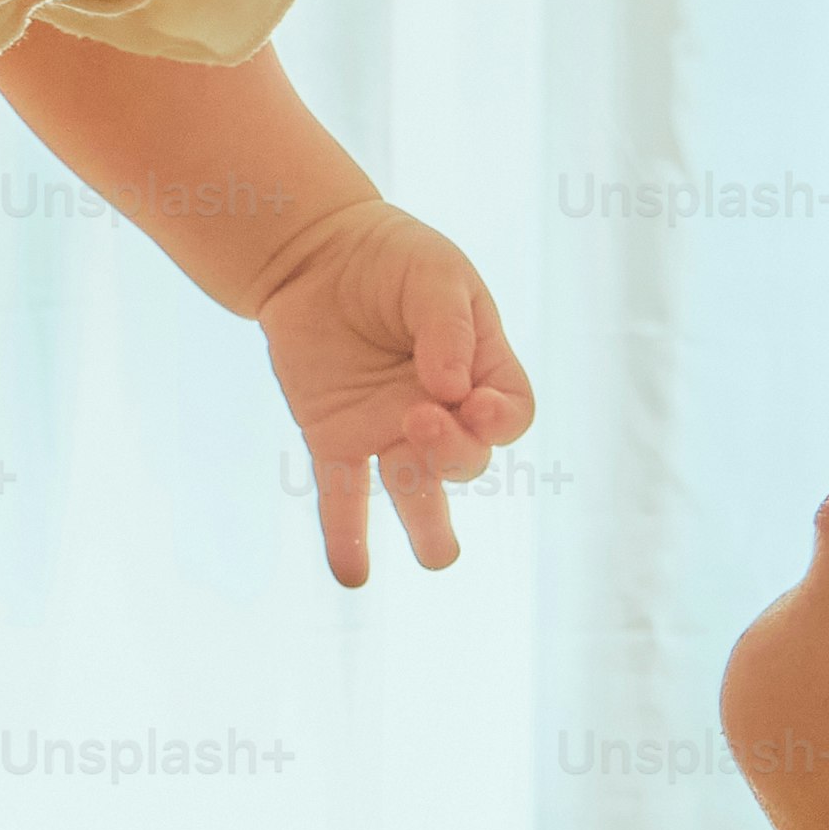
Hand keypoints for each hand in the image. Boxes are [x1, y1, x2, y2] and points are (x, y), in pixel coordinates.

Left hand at [253, 196, 531, 585]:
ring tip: (438, 556)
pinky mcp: (336, 440)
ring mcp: (389, 433)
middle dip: (450, 451)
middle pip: (468, 460)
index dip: (501, 423)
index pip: (512, 418)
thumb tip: (447, 390)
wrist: (317, 253)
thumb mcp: (435, 274)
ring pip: (418, 496)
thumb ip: (448, 327)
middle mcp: (442, 413)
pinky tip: (352, 576)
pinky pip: (344, 500)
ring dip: (429, 529)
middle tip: (416, 416)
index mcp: (481, 372)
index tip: (474, 400)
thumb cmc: (392, 258)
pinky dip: (347, 540)